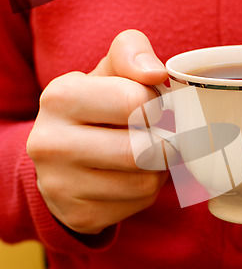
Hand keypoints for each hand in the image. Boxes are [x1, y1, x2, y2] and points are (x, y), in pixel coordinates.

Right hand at [27, 29, 168, 233]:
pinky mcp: (80, 215)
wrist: (62, 158)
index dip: (156, 105)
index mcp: (60, 98)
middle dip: (163, 142)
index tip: (151, 107)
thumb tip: (155, 72)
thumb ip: (131, 53)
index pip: (135, 102)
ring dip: (159, 168)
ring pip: (147, 181)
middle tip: (155, 135)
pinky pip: (139, 204)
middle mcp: (51, 143)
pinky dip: (147, 190)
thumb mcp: (108, 72)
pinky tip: (131, 178)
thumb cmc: (96, 108)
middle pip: (144, 149)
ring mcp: (61, 185)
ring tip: (144, 156)